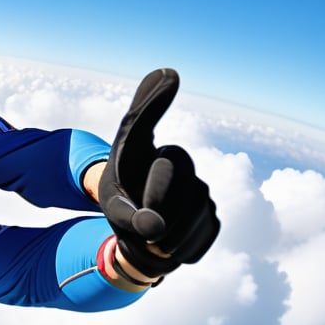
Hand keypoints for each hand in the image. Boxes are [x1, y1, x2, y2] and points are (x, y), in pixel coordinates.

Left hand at [98, 68, 218, 276]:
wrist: (143, 235)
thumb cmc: (124, 209)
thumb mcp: (113, 209)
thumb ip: (126, 216)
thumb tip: (154, 226)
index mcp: (139, 150)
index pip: (145, 122)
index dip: (155, 100)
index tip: (168, 74)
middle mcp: (173, 159)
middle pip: (173, 172)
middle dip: (157, 202)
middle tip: (145, 227)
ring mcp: (197, 186)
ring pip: (193, 208)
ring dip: (169, 236)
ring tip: (152, 241)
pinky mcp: (211, 214)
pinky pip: (204, 233)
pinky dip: (184, 250)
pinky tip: (170, 248)